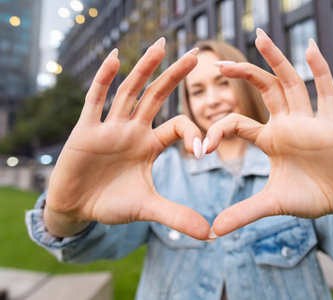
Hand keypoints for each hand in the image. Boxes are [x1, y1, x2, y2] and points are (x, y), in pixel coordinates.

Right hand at [45, 39, 209, 239]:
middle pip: (157, 97)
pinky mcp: (85, 130)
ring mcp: (109, 127)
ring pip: (129, 91)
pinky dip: (104, 79)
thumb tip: (210, 235)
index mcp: (149, 145)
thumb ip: (177, 216)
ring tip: (160, 45)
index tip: (202, 152)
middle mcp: (132, 130)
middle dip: (174, 76)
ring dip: (144, 68)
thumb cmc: (112, 203)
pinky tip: (115, 58)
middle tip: (195, 54)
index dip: (193, 133)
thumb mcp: (147, 208)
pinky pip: (95, 100)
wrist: (77, 208)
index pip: (178, 126)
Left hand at [207, 29, 332, 237]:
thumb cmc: (313, 197)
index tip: (202, 147)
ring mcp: (309, 121)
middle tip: (218, 62)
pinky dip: (319, 70)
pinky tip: (309, 48)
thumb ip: (245, 213)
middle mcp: (288, 124)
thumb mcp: (273, 204)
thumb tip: (214, 231)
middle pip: (263, 90)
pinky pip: (326, 92)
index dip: (218, 129)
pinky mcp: (332, 124)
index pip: (238, 123)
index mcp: (270, 140)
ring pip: (291, 83)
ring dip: (275, 60)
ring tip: (258, 36)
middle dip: (243, 74)